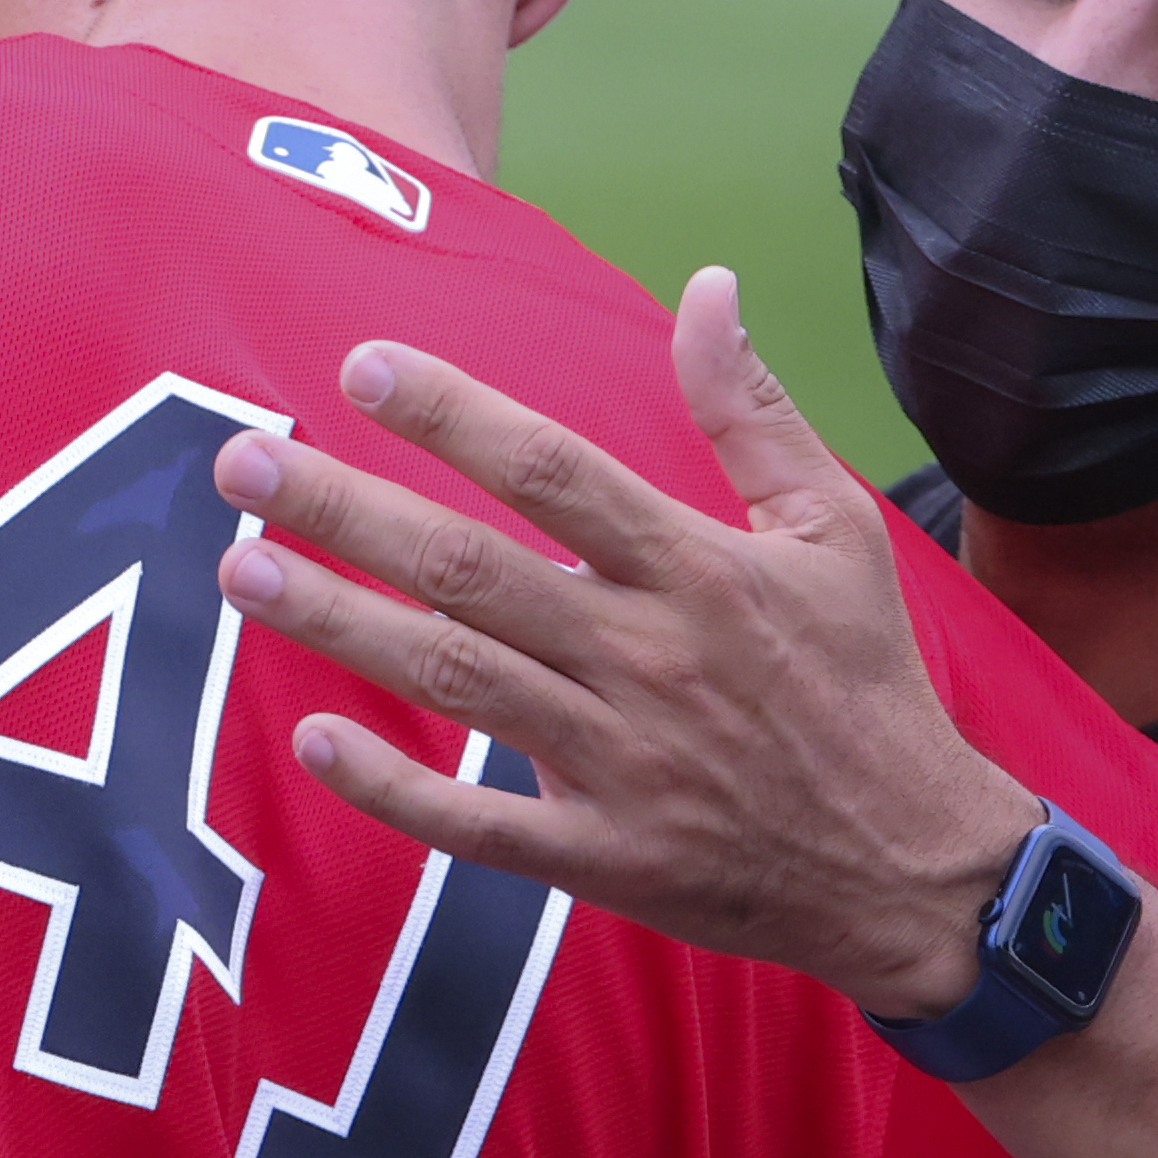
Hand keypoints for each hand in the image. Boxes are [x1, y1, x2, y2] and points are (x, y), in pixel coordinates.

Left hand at [209, 267, 1038, 1023]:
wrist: (916, 871)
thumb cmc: (867, 685)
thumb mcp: (836, 532)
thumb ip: (754, 411)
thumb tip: (709, 286)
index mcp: (698, 571)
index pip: (553, 472)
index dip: (452, 415)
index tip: (359, 367)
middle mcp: (646, 658)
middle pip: (469, 568)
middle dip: (345, 511)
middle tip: (240, 464)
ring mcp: (619, 762)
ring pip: (454, 679)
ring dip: (340, 624)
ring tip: (242, 572)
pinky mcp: (604, 855)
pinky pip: (478, 823)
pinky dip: (395, 786)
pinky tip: (317, 739)